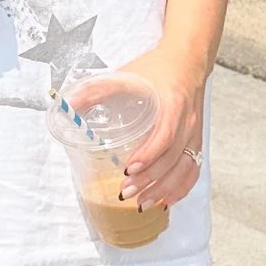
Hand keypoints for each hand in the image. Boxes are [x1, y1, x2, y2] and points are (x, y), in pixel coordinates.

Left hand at [74, 43, 205, 215]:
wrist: (187, 61)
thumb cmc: (157, 69)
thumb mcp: (127, 75)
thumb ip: (98, 89)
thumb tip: (69, 104)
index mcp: (173, 106)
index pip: (164, 137)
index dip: (148, 156)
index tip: (128, 168)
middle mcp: (187, 124)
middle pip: (173, 159)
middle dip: (150, 180)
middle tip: (126, 191)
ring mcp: (194, 134)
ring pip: (185, 169)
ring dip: (164, 190)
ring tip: (142, 203)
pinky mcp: (195, 141)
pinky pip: (193, 170)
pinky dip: (180, 189)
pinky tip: (164, 200)